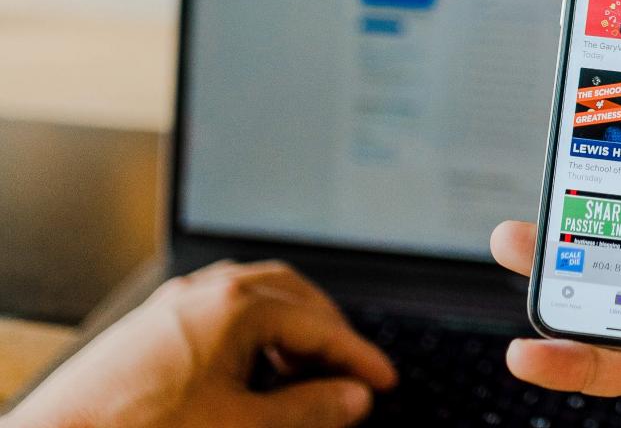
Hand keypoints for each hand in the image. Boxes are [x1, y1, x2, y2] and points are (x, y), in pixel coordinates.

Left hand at [3, 261, 396, 427]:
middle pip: (292, 293)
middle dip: (328, 330)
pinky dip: (253, 334)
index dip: (359, 356)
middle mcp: (206, 291)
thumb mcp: (246, 427)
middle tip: (351, 369)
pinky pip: (220, 311)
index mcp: (236, 305)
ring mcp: (174, 305)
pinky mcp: (151, 326)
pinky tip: (252, 372)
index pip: (320, 324)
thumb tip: (354, 396)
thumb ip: (311, 410)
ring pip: (254, 297)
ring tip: (305, 372)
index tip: (383, 381)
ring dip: (290, 328)